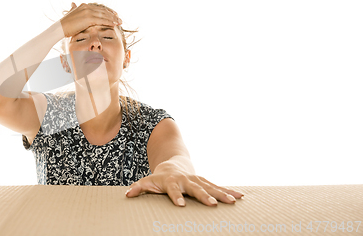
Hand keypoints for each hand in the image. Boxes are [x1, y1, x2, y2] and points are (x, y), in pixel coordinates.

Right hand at [60, 2, 121, 37]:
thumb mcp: (71, 13)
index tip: (114, 14)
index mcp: (84, 6)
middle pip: (103, 11)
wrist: (60, 28)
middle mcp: (87, 7)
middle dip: (112, 15)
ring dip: (113, 19)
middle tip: (119, 19)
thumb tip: (73, 3)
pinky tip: (114, 24)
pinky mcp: (88, 18)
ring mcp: (88, 12)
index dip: (107, 11)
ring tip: (119, 22)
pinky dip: (109, 22)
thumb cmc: (65, 24)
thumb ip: (74, 8)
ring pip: (104, 15)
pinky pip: (102, 20)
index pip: (99, 8)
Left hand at [125, 166, 243, 206]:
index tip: (180, 205)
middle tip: (212, 204)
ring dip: (222, 194)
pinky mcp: (205, 182)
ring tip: (233, 201)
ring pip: (211, 187)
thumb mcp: (148, 181)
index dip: (176, 196)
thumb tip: (128, 194)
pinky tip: (241, 197)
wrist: (173, 164)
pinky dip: (229, 191)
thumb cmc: (159, 177)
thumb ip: (139, 187)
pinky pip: (218, 187)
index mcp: (172, 181)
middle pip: (196, 188)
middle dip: (204, 196)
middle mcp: (187, 180)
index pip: (174, 190)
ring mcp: (197, 180)